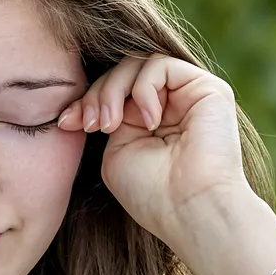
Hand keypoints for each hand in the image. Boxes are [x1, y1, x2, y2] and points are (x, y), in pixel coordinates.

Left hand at [56, 53, 253, 248]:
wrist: (189, 210)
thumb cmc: (151, 193)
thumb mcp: (117, 151)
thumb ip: (112, 117)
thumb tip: (100, 95)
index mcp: (148, 124)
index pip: (112, 93)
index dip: (86, 101)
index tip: (67, 123)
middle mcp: (171, 107)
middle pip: (122, 73)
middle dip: (97, 94)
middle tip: (91, 125)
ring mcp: (190, 96)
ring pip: (139, 64)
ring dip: (114, 90)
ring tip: (111, 125)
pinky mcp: (208, 89)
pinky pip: (162, 65)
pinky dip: (144, 89)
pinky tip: (149, 122)